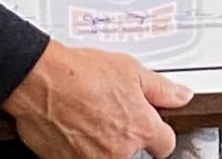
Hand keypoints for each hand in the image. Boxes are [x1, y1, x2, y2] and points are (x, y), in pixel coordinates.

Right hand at [3, 39, 193, 158]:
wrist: (40, 82)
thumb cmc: (80, 74)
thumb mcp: (131, 70)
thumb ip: (161, 89)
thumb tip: (181, 96)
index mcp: (140, 128)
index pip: (165, 145)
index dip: (158, 134)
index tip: (151, 129)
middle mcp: (118, 152)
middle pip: (134, 156)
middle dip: (127, 141)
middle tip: (111, 118)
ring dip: (102, 146)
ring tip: (90, 121)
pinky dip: (79, 149)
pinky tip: (74, 128)